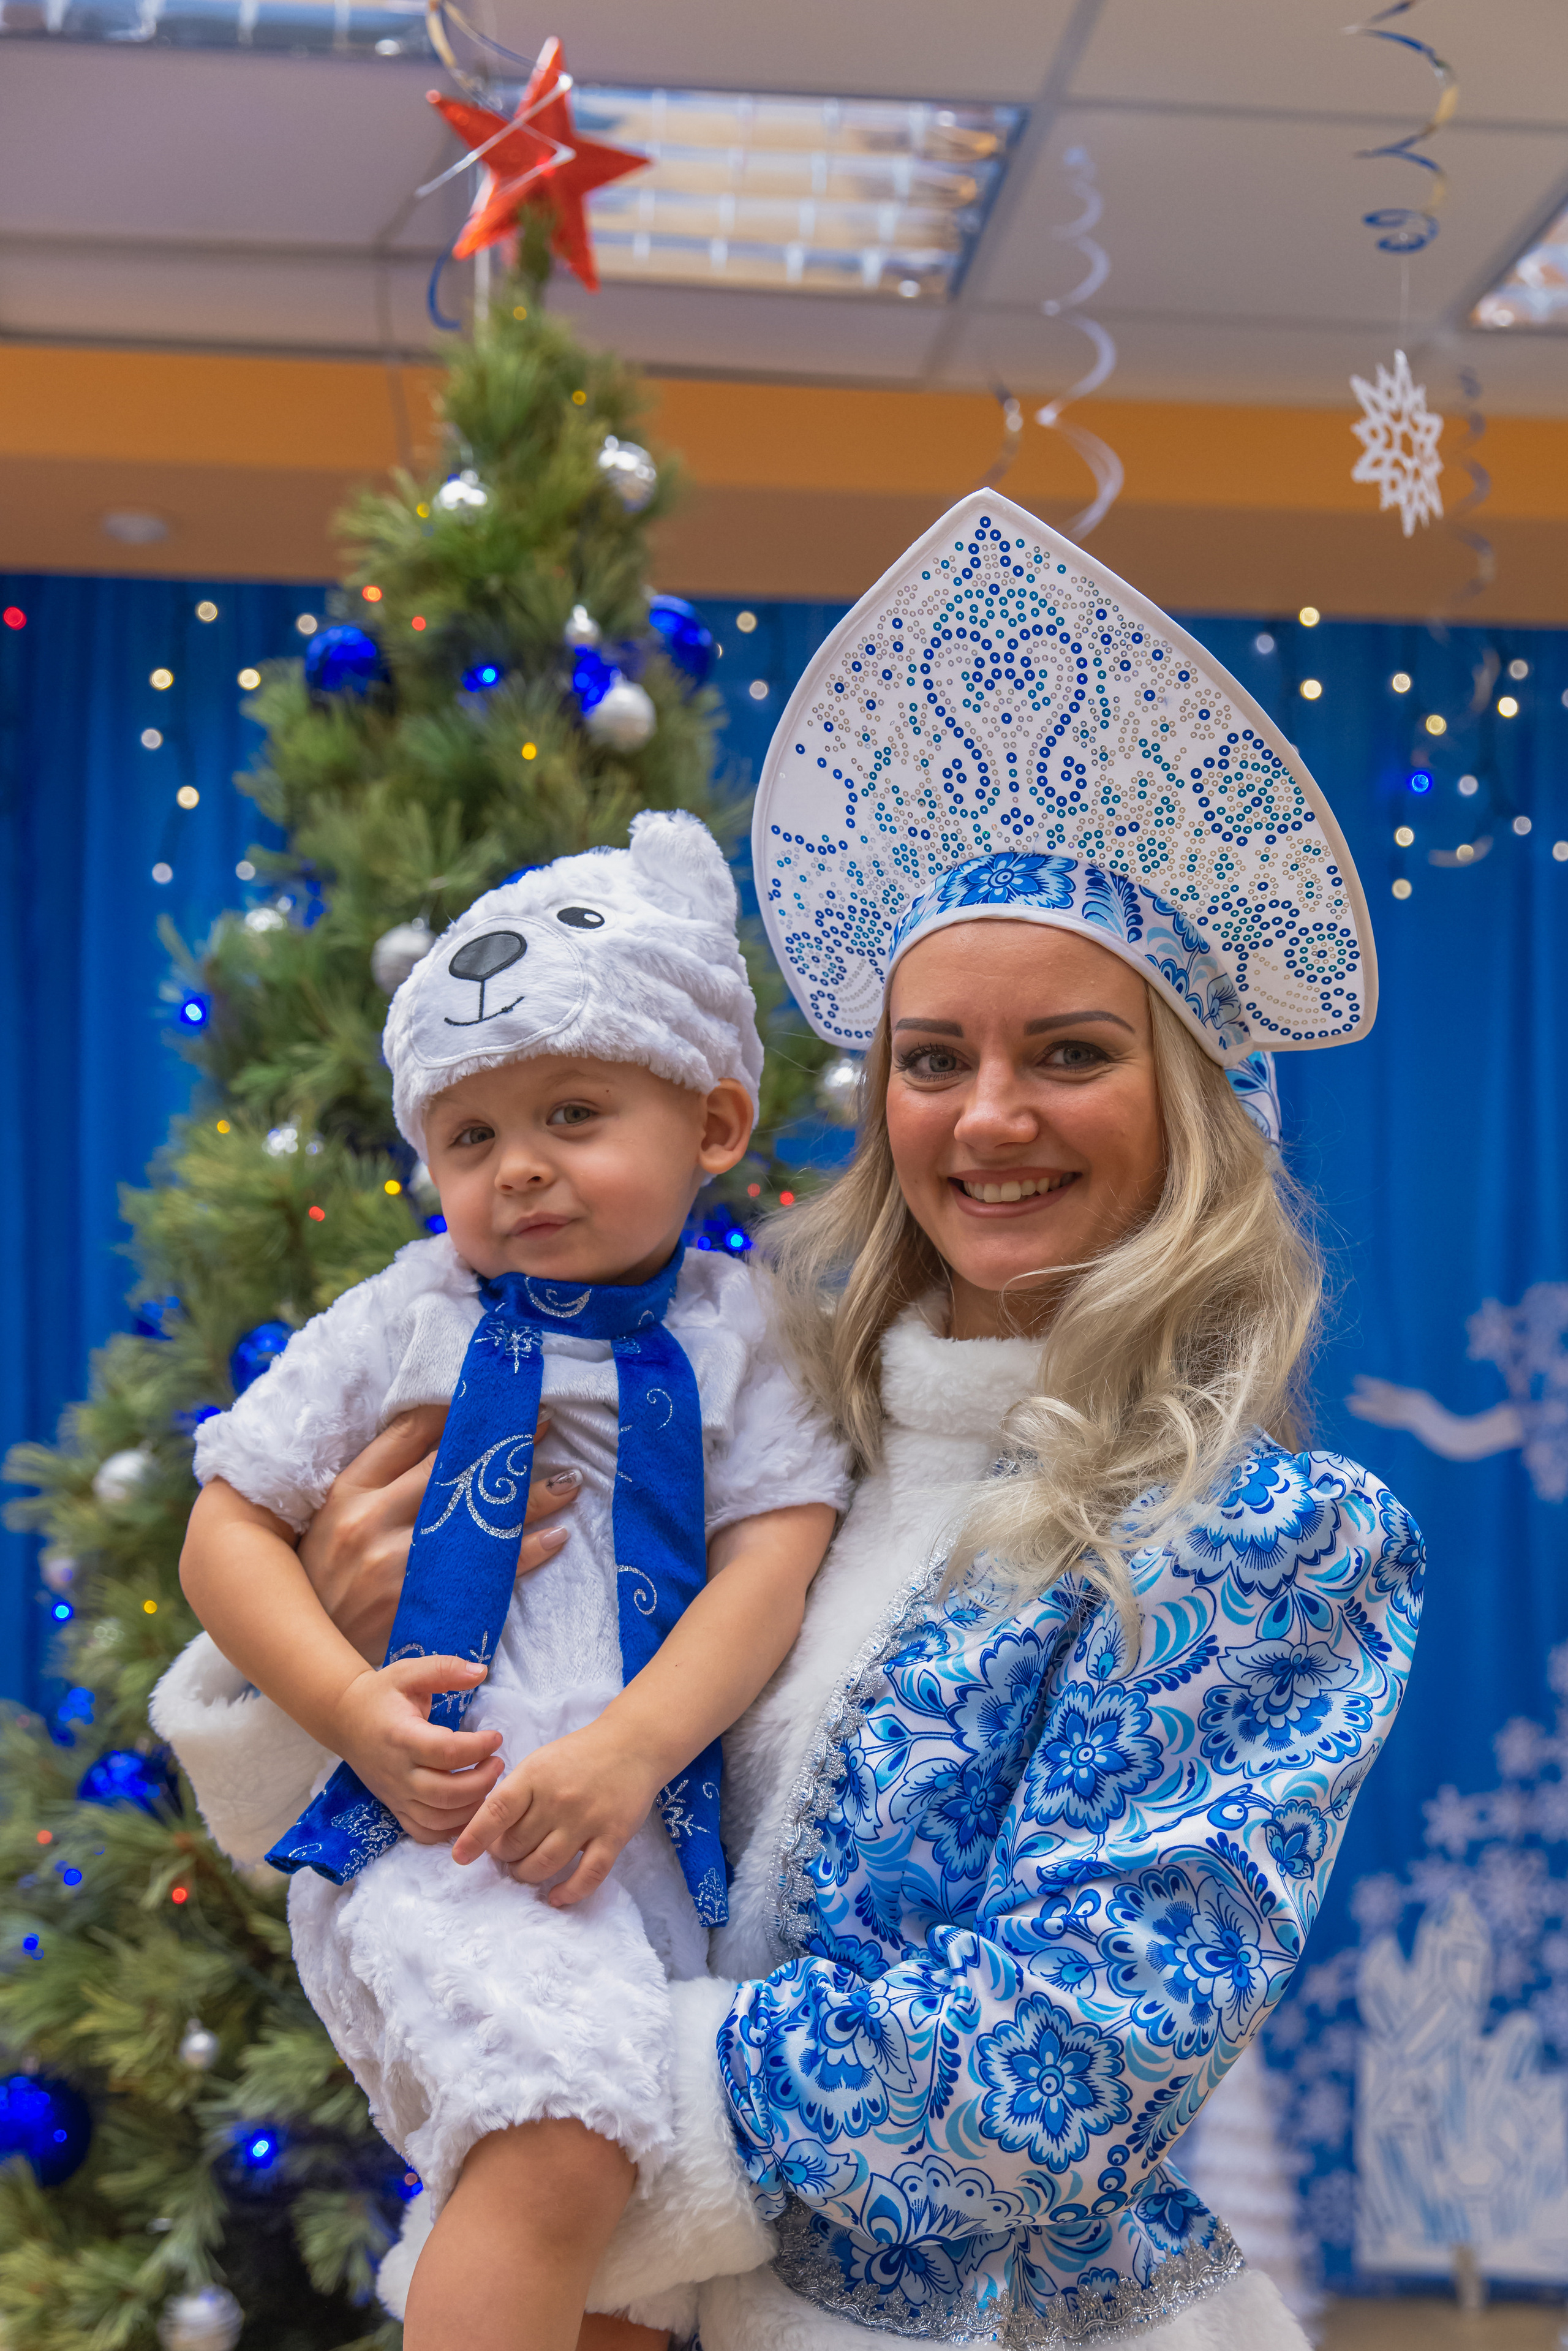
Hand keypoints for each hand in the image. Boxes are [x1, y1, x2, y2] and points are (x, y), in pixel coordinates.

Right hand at [299, 1405, 580, 1662]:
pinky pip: (486, 1573)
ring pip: (477, 1519)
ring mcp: (397, 1564)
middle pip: (451, 1470)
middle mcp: (372, 1520)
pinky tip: (554, 1537)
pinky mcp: (421, 1604)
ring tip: (569, 1482)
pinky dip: (524, 1554)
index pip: (411, 1434)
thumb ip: (380, 1479)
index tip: (496, 1402)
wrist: (312, 1655)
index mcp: (349, 1491)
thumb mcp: (336, 1519)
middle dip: (502, 1448)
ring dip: (529, 1499)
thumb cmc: (327, 1579)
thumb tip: (440, 1435)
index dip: (459, 1413)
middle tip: (546, 1426)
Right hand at [332, 1654, 507, 1841]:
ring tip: (488, 1784)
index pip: (447, 1753)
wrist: (345, 1718)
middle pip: (446, 1793)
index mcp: (402, 1737)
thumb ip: (445, 1669)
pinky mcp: (395, 1807)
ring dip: (471, 1808)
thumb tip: (481, 1671)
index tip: (496, 1737)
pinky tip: (468, 1809)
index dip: (478, 1748)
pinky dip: (450, 1829)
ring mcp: (395, 1795)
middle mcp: (397, 1772)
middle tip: (497, 1762)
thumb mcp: (410, 1671)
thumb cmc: (381, 1694)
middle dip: (482, 1782)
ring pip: (438, 1819)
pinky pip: (424, 1833)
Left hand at [450, 1717, 663, 1904]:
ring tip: (526, 1870)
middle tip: (507, 1853)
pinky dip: (568, 1893)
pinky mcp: (613, 1836)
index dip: (474, 1837)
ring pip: (544, 1865)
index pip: (496, 1811)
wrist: (633, 1744)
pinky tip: (557, 1897)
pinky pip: (587, 1876)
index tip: (460, 1857)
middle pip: (517, 1845)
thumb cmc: (579, 1755)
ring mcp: (587, 1819)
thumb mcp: (540, 1762)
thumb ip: (515, 1793)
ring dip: (527, 1875)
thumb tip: (488, 1834)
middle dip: (504, 1856)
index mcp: (535, 1775)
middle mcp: (559, 1798)